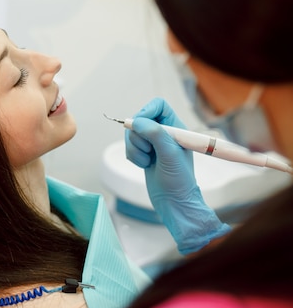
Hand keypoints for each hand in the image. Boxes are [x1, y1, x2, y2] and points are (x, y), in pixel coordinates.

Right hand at [125, 97, 229, 254]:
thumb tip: (137, 121)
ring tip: (147, 161)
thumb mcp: (170, 154)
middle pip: (139, 119)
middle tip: (149, 151)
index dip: (146, 112)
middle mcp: (163, 132)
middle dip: (138, 137)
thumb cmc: (179, 180)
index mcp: (175, 127)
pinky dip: (133, 156)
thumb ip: (155, 133)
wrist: (173, 202)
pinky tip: (145, 165)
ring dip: (135, 149)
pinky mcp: (143, 152)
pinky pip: (129, 146)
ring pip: (131, 134)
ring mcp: (153, 143)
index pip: (157, 105)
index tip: (141, 126)